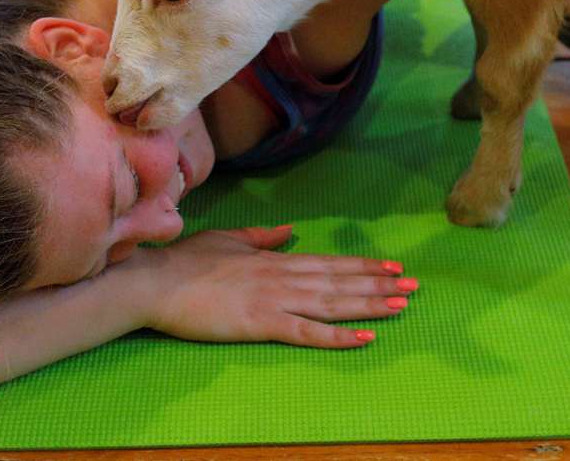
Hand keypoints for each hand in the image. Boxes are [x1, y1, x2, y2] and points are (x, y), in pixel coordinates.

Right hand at [130, 225, 411, 347]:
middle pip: (339, 281)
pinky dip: (338, 335)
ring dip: (369, 304)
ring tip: (400, 304)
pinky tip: (364, 338)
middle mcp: (282, 276)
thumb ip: (262, 237)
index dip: (362, 266)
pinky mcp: (260, 325)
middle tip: (413, 285)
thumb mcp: (229, 239)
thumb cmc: (186, 262)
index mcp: (275, 259)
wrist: (155, 282)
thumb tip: (288, 232)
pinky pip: (307, 332)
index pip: (328, 262)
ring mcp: (274, 300)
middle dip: (378, 283)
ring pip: (332, 303)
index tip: (392, 267)